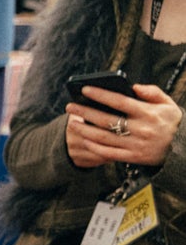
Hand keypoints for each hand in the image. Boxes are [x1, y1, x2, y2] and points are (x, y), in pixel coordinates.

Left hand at [64, 83, 183, 167]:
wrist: (183, 149)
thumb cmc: (172, 122)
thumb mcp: (168, 104)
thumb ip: (152, 93)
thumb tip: (133, 87)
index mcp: (148, 113)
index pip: (120, 101)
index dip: (101, 95)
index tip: (85, 89)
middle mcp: (141, 129)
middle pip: (106, 120)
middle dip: (85, 112)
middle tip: (69, 106)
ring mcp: (135, 145)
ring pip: (103, 137)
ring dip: (84, 130)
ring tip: (72, 123)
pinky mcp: (133, 158)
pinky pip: (108, 153)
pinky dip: (94, 147)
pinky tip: (83, 140)